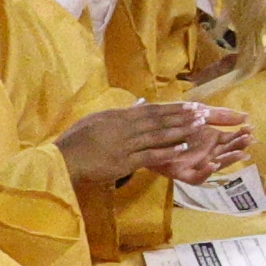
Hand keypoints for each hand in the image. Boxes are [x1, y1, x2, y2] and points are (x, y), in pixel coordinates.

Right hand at [57, 100, 250, 185]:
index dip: (173, 108)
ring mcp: (125, 144)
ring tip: (198, 127)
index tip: (190, 106)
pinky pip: (149, 154)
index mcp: (118, 116)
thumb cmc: (76, 141)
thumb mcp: (97, 120)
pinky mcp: (124, 161)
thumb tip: (139, 103)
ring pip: (158, 135)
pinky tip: (182, 148)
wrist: (63, 159)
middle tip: (202, 113)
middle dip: (182, 116)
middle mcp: (124, 127)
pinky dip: (167, 151)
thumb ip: (120, 112)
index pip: (151, 110)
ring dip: (180, 130)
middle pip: (159, 120)